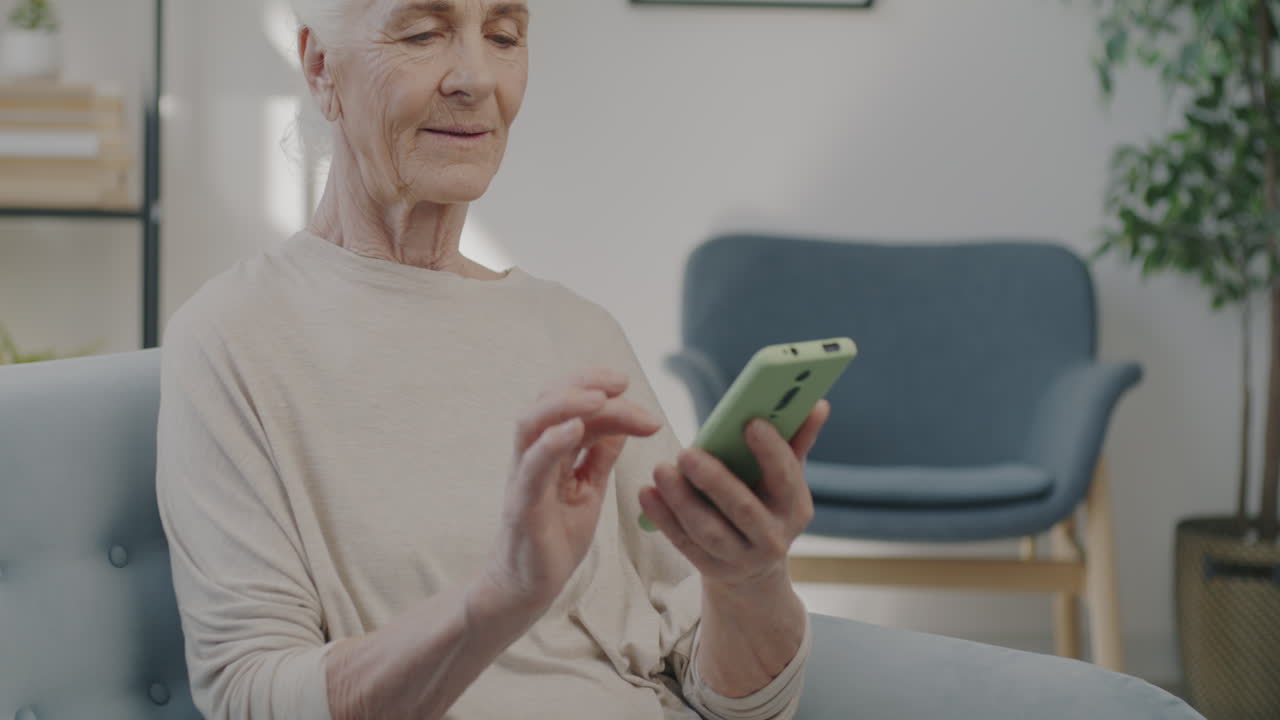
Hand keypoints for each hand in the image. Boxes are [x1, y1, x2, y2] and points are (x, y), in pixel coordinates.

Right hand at [485, 369, 660, 608]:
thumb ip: (600, 458)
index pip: (571, 406)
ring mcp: (524, 478)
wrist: (527, 588)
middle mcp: (532, 456)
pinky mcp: (522, 505)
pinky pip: (531, 466)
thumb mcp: (588, 491)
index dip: (598, 389)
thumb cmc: (554, 539)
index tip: (628, 385)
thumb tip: (622, 425)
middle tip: (622, 382)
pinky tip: (575, 428)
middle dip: (584, 382)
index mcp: (551, 451)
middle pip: (547, 400)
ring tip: (601, 397)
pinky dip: (552, 442)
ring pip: (532, 422)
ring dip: (567, 402)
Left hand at [638, 399, 829, 592]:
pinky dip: (664, 518)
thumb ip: (797, 439)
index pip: (787, 478)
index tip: (750, 423)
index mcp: (796, 508)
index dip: (771, 452)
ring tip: (661, 470)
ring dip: (682, 501)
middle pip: (743, 509)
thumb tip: (818, 403)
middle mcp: (773, 538)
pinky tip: (647, 493)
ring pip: (709, 531)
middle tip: (687, 452)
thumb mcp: (784, 478)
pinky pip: (684, 543)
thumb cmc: (768, 504)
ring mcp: (741, 558)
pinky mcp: (711, 569)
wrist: (755, 566)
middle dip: (715, 480)